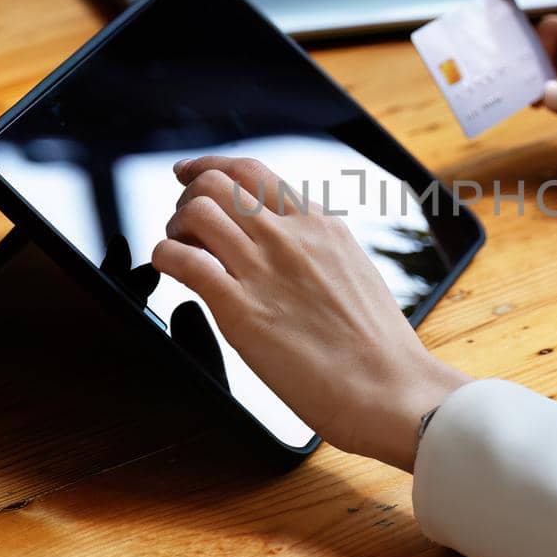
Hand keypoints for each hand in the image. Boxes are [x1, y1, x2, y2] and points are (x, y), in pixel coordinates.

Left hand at [152, 156, 472, 470]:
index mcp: (320, 224)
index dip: (210, 167)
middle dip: (188, 201)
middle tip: (184, 227)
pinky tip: (170, 271)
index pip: (251, 171)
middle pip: (215, 184)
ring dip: (175, 229)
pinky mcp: (241, 310)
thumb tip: (284, 247)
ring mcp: (265, 269)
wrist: (391, 388)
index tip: (190, 175)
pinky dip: (165, 258)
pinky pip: (184, 261)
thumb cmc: (378, 347)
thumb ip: (316, 250)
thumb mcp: (353, 272)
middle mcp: (290, 236)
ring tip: (181, 252)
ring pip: (196, 213)